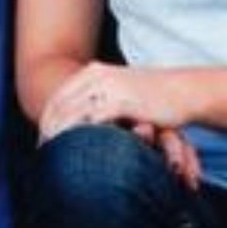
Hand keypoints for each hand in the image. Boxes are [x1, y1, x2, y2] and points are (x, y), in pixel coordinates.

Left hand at [39, 64, 200, 186]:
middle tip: (42, 153)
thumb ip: (99, 100)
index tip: (42, 141)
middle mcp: (97, 75)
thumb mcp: (121, 91)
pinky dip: (80, 136)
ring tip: (54, 156)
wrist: (185, 91)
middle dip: (48, 130)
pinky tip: (77, 152)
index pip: (59, 97)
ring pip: (71, 113)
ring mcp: (109, 87)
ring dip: (59, 136)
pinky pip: (92, 121)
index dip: (47, 120)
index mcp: (94, 71)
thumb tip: (78, 120)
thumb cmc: (153, 97)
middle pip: (59, 105)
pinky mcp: (122, 101)